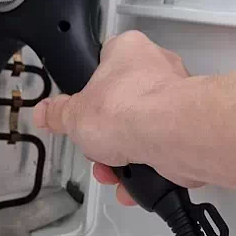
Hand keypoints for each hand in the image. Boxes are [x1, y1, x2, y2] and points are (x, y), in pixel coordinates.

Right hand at [33, 31, 202, 204]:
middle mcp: (158, 68)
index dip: (91, 91)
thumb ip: (59, 115)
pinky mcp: (189, 128)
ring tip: (112, 173)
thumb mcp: (75, 116)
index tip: (84, 112)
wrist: (170, 135)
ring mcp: (178, 98)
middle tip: (96, 148)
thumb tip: (46, 113)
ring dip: (124, 157)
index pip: (105, 63)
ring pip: (143, 130)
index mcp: (128, 50)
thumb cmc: (128, 109)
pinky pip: (162, 150)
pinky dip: (147, 169)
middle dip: (107, 134)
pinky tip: (133, 185)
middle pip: (124, 103)